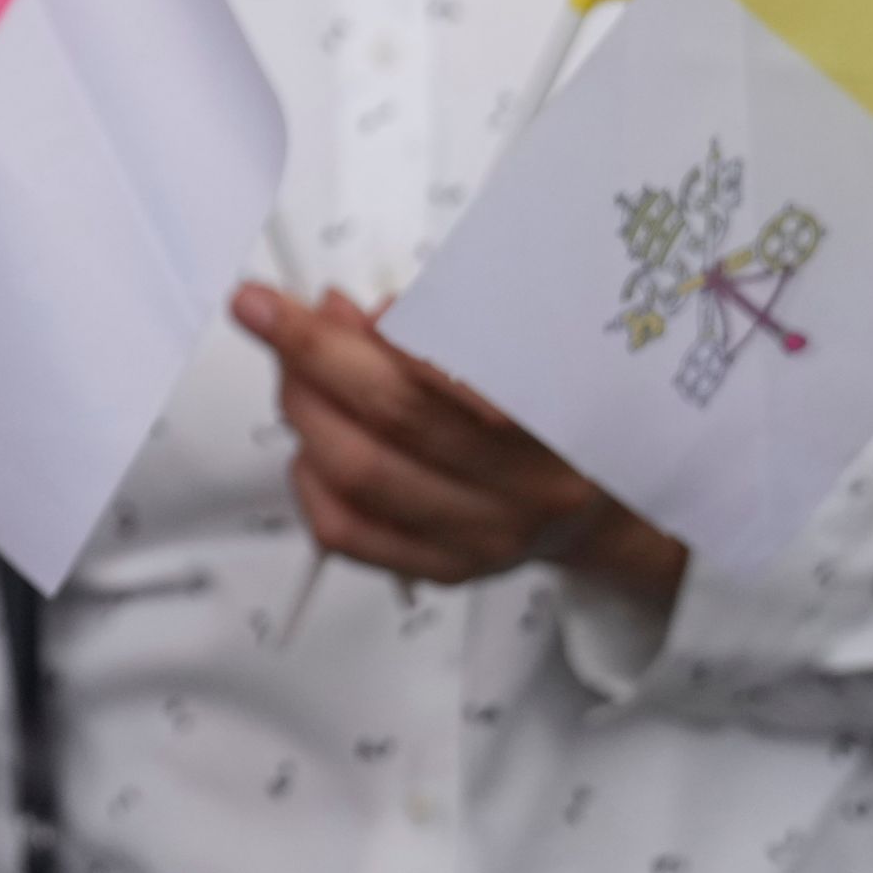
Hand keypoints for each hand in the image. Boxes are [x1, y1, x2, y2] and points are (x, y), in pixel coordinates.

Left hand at [235, 284, 687, 605]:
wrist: (608, 507)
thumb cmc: (554, 410)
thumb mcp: (527, 348)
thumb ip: (434, 328)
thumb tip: (341, 314)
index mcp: (556, 416)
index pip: (438, 375)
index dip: (353, 340)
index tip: (292, 303)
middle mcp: (525, 487)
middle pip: (392, 422)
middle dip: (310, 361)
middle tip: (265, 317)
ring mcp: (484, 537)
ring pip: (361, 475)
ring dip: (305, 414)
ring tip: (292, 374)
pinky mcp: (446, 569)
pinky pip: (349, 534)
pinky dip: (310, 482)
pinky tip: (308, 446)